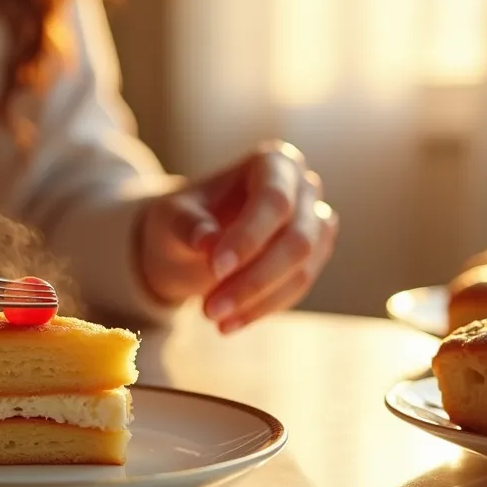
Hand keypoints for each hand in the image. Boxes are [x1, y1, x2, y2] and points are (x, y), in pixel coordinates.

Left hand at [138, 140, 338, 332]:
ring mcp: (314, 224)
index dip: (249, 237)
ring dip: (257, 300)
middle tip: (209, 309)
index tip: (215, 268)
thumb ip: (189, 226)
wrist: (189, 241)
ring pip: (302, 268)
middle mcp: (303, 188)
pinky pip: (298, 288)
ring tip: (213, 319)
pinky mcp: (313, 258)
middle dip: (253, 279)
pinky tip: (229, 324)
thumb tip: (208, 243)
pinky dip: (262, 309)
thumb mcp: (171, 218)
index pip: (274, 200)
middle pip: (297, 239)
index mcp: (273, 163)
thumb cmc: (182, 219)